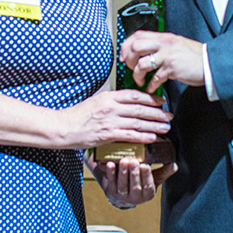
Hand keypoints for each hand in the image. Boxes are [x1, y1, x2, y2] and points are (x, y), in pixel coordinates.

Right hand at [57, 90, 171, 148]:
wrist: (63, 127)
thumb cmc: (78, 115)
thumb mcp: (95, 101)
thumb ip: (112, 101)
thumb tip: (128, 102)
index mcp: (108, 96)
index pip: (134, 95)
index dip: (151, 98)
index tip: (161, 101)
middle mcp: (111, 107)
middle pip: (140, 108)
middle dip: (157, 113)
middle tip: (169, 116)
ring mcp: (110, 121)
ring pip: (138, 122)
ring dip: (154, 125)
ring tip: (166, 128)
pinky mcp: (107, 135)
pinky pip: (130, 135)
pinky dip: (143, 136)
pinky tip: (153, 137)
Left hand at [86, 151, 177, 208]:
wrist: (123, 195)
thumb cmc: (142, 183)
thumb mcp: (154, 179)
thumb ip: (164, 172)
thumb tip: (174, 165)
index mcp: (148, 194)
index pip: (148, 185)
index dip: (146, 176)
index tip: (145, 165)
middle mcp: (135, 198)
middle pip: (135, 185)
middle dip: (134, 173)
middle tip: (133, 161)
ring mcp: (122, 196)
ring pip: (122, 185)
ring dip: (122, 172)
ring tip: (123, 160)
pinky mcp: (111, 192)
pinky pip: (111, 182)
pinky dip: (110, 173)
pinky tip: (110, 164)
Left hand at [120, 30, 204, 91]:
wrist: (211, 64)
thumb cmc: (195, 57)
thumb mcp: (176, 45)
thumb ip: (161, 46)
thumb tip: (144, 53)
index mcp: (164, 37)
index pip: (138, 35)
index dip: (126, 46)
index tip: (124, 56)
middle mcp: (165, 43)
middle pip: (135, 46)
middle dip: (128, 59)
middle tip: (131, 68)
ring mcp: (168, 55)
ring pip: (142, 63)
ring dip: (137, 74)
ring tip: (140, 81)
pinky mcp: (172, 68)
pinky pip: (154, 78)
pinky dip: (150, 85)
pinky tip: (152, 88)